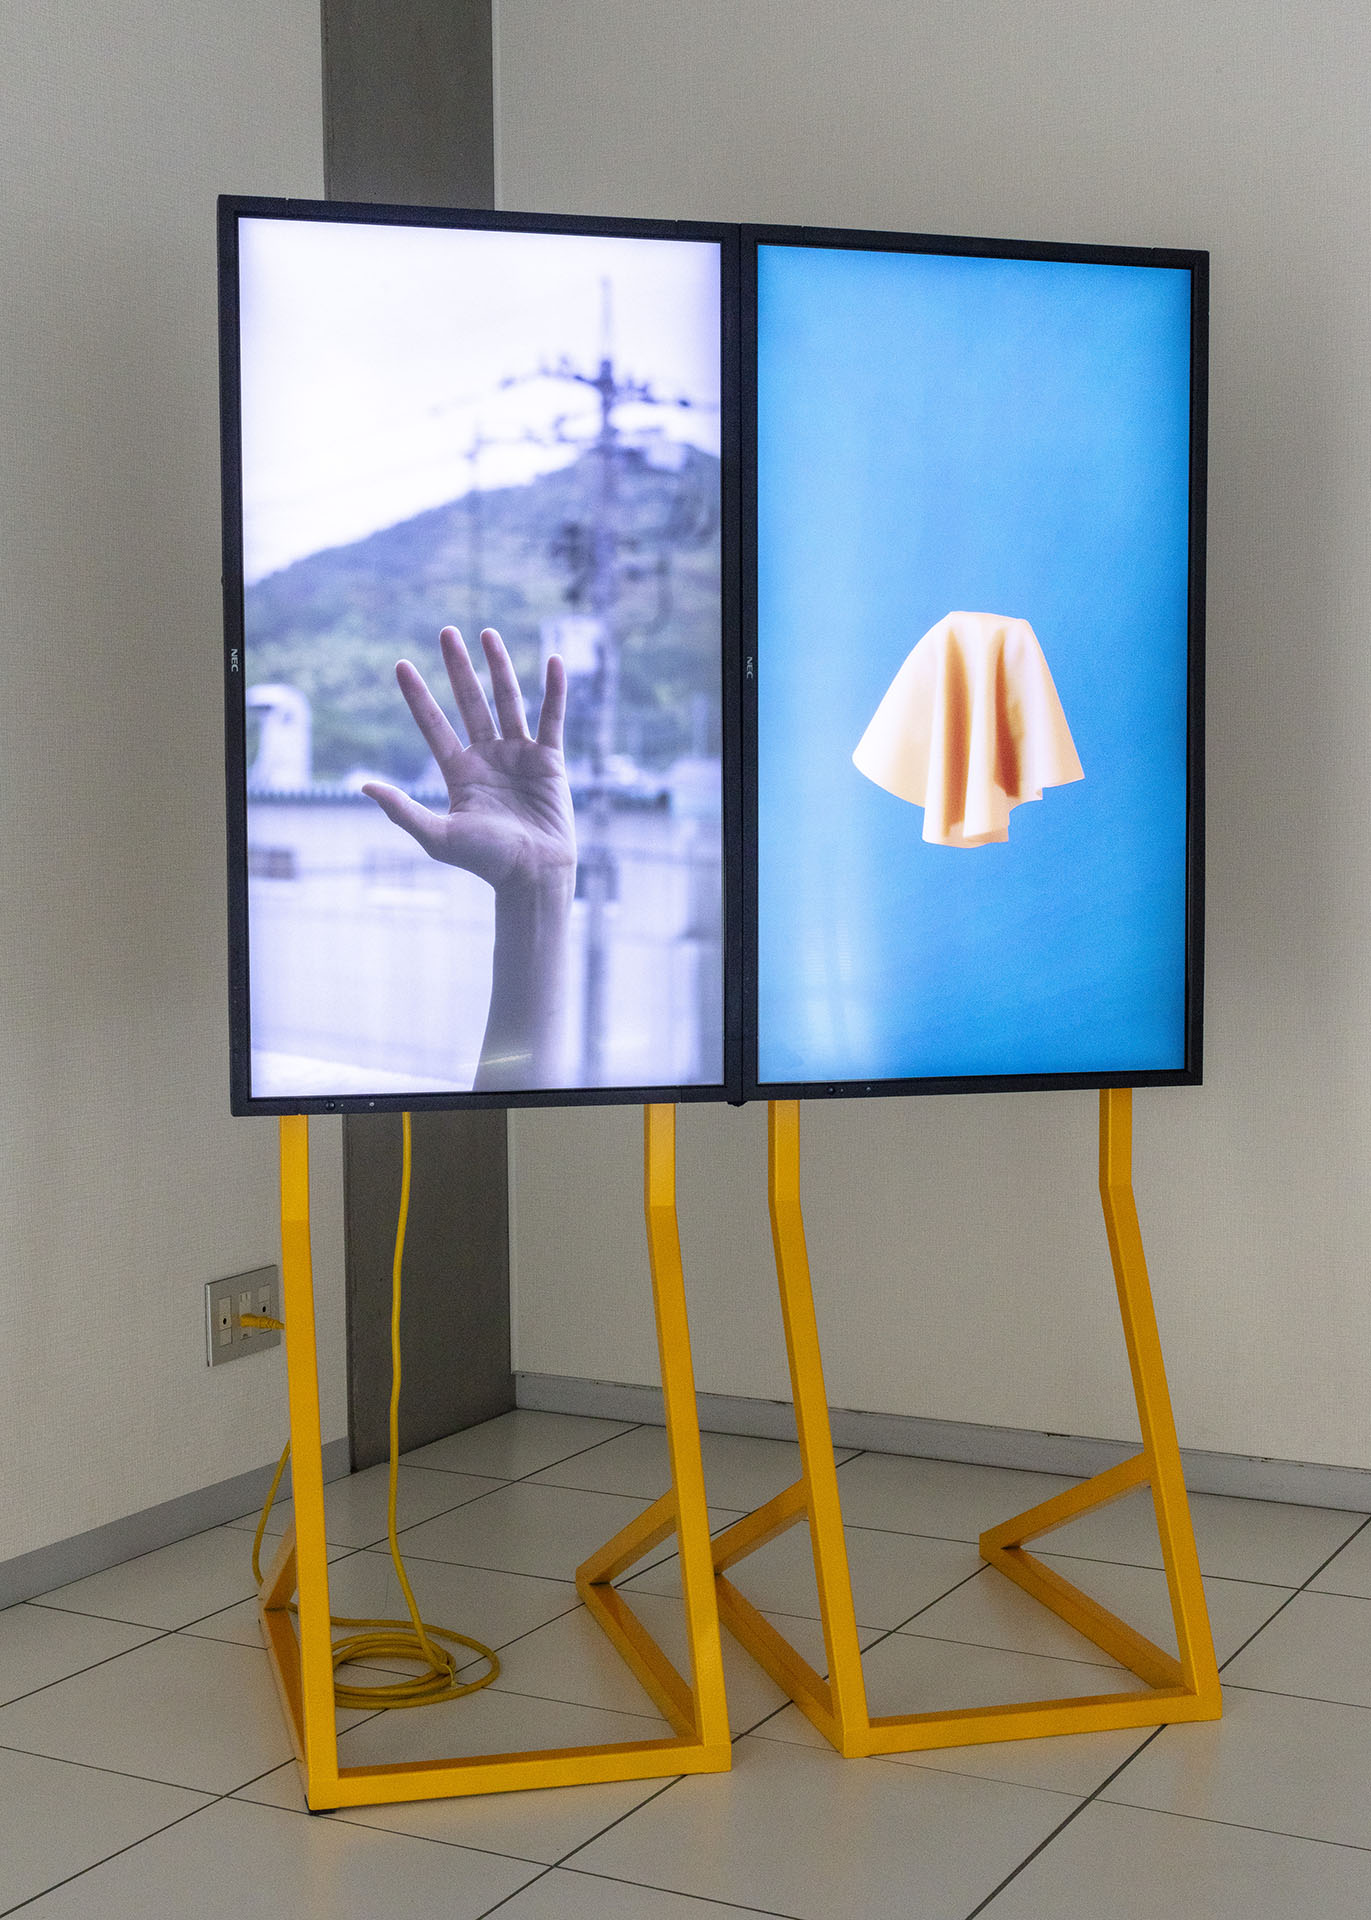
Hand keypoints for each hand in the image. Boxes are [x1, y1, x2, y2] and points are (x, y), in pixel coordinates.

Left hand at [362, 627, 575, 893]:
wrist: (533, 875)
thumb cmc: (486, 862)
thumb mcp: (438, 837)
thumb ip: (403, 810)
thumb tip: (364, 787)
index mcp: (459, 772)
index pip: (433, 725)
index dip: (418, 696)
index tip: (401, 665)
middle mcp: (487, 758)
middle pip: (469, 702)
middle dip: (457, 667)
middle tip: (446, 632)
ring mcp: (519, 756)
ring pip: (508, 701)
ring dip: (499, 666)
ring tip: (486, 633)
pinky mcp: (549, 761)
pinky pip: (552, 718)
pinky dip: (555, 691)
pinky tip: (554, 661)